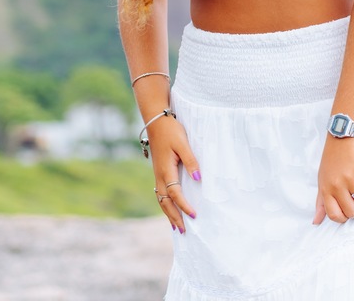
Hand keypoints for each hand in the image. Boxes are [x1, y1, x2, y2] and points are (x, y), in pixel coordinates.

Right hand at [148, 114, 200, 232]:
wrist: (157, 121)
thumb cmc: (171, 131)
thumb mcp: (183, 144)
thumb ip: (191, 161)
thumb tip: (197, 179)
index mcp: (165, 170)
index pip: (175, 194)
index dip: (184, 206)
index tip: (194, 216)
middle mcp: (159, 176)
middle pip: (165, 202)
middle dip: (174, 217)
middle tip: (183, 231)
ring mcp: (157, 175)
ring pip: (161, 200)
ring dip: (168, 213)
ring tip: (175, 227)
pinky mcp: (158, 172)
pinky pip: (160, 193)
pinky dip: (164, 204)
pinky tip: (169, 209)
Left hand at [312, 136, 353, 224]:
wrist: (342, 139)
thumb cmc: (331, 162)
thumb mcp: (322, 182)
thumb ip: (320, 204)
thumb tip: (316, 222)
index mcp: (326, 189)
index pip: (334, 215)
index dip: (343, 218)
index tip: (346, 212)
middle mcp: (337, 185)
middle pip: (352, 211)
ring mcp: (351, 178)